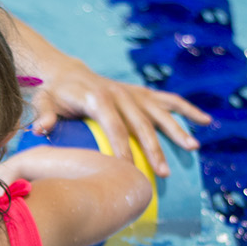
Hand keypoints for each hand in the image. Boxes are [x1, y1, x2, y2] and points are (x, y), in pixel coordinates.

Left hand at [29, 59, 209, 177]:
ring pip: (160, 112)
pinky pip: (168, 101)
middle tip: (163, 173)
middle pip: (141, 123)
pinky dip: (187, 110)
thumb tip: (41, 128)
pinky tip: (205, 122)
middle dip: (153, 148)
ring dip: (177, 130)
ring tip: (193, 149)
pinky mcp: (142, 93)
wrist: (66, 73)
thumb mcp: (43, 101)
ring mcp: (133, 93)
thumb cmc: (54, 94)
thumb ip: (44, 114)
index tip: (128, 170)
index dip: (122, 147)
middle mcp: (120, 93)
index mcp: (98, 98)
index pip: (113, 126)